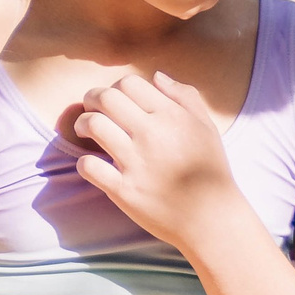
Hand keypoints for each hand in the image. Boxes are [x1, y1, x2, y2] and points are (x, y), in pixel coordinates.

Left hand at [71, 72, 246, 250]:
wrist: (212, 218)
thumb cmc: (210, 170)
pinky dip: (84, 162)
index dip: (116, 86)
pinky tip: (92, 164)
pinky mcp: (124, 190)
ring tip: (84, 130)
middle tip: (91, 108)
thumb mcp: (206, 127)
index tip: (115, 100)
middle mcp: (152, 135)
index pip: (129, 83)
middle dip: (92, 98)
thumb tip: (156, 76)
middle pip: (106, 98)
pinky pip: (89, 166)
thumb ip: (185, 96)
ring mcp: (136, 162)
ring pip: (93, 125)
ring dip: (82, 123)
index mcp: (172, 116)